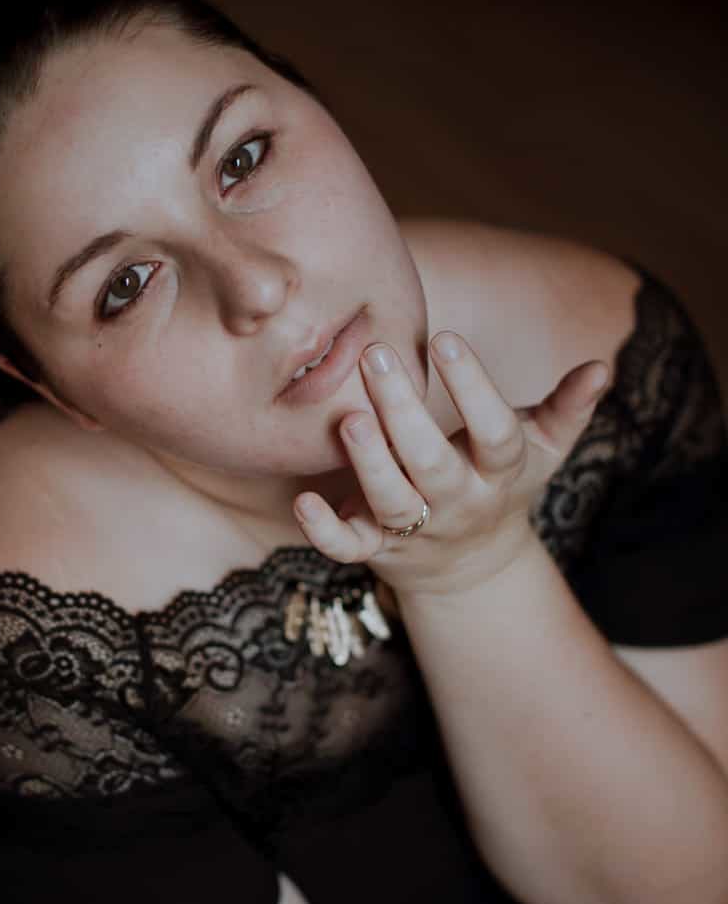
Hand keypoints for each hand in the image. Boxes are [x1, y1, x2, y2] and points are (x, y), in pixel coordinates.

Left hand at [293, 331, 608, 596]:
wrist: (473, 566)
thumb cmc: (500, 480)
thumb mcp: (540, 447)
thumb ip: (567, 407)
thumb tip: (601, 367)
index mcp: (499, 471)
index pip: (494, 431)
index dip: (474, 387)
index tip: (446, 338)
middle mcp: (458, 502)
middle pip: (433, 464)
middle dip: (404, 413)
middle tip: (375, 354)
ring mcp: (416, 529)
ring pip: (391, 502)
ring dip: (369, 463)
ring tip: (349, 417)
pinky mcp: (376, 549)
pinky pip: (347, 548)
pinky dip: (323, 530)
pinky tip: (303, 500)